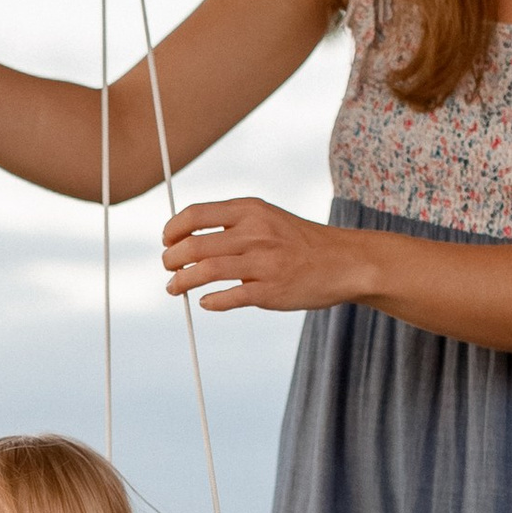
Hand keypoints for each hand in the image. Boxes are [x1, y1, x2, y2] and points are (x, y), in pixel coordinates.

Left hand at [161, 195, 360, 311]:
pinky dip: (210, 301)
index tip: (167, 241)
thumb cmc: (299, 242)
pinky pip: (228, 297)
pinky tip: (206, 302)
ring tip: (174, 288)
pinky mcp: (270, 291)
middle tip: (168, 268)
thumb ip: (232, 224)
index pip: (195, 214)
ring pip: (205, 271)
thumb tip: (188, 238)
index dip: (173, 229)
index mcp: (250, 210)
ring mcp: (263, 263)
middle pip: (194, 245)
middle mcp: (255, 233)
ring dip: (181, 282)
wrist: (344, 262)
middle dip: (171, 259)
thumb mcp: (267, 218)